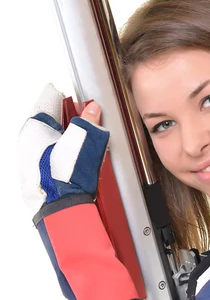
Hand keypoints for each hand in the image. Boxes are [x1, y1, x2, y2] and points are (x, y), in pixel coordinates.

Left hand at [18, 84, 109, 213]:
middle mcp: (26, 141)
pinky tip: (70, 158)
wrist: (60, 208)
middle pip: (46, 120)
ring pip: (46, 139)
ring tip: (76, 137)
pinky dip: (58, 152)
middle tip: (75, 112)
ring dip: (60, 136)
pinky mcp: (35, 174)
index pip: (47, 99)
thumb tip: (92, 109)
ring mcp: (28, 160)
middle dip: (61, 116)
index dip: (60, 95)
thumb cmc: (65, 175)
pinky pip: (47, 155)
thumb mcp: (84, 140)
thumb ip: (89, 121)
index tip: (65, 91)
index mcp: (34, 127)